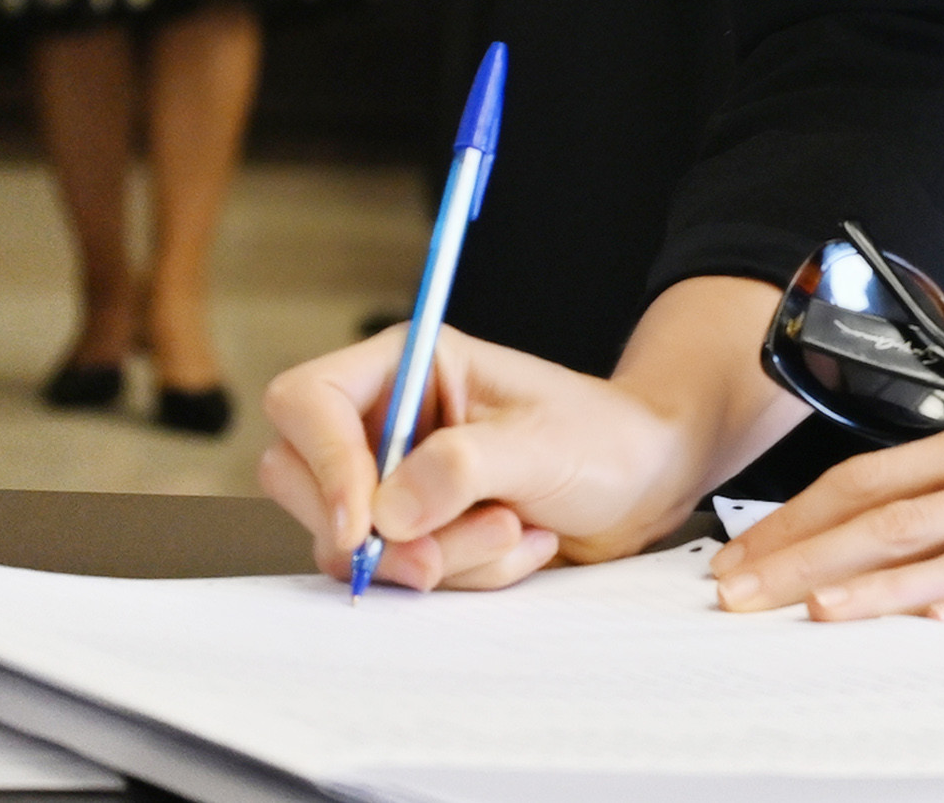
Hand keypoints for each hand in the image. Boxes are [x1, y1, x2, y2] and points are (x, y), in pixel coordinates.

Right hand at [257, 324, 692, 593]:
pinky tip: (519, 545)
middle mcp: (386, 423)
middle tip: (441, 554)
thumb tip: (389, 512)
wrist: (643, 485)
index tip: (363, 525)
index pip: (308, 401)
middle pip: (300, 480)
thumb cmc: (602, 437)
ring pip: (351, 543)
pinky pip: (397, 577)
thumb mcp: (542, 443)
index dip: (320, 463)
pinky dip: (462, 578)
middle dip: (376, 533)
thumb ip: (464, 467)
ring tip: (516, 531)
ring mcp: (393, 483)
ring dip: (439, 557)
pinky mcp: (413, 535)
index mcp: (407, 367)